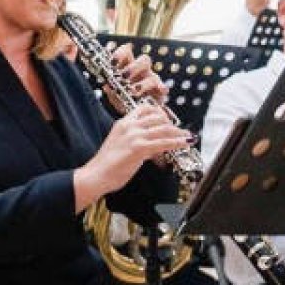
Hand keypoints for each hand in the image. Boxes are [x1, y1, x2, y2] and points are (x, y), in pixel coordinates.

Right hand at [73, 104, 190, 211]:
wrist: (96, 175)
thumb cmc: (106, 165)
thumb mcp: (121, 146)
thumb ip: (136, 142)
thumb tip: (152, 146)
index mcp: (123, 123)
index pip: (145, 109)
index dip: (160, 112)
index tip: (168, 119)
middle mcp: (129, 125)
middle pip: (157, 117)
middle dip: (171, 124)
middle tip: (179, 131)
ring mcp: (134, 136)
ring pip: (163, 129)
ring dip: (178, 133)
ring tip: (187, 137)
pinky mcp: (139, 148)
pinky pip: (164, 142)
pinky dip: (177, 142)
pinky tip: (185, 143)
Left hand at [104, 43, 168, 108]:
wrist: (135, 115)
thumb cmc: (123, 101)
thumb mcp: (114, 95)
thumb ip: (110, 90)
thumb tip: (106, 86)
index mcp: (128, 66)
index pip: (127, 52)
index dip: (120, 54)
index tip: (112, 63)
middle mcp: (142, 71)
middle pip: (145, 60)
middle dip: (134, 67)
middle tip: (124, 77)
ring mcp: (152, 80)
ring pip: (153, 76)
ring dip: (143, 83)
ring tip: (134, 92)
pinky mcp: (159, 92)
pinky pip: (163, 87)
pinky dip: (162, 87)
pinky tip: (161, 90)